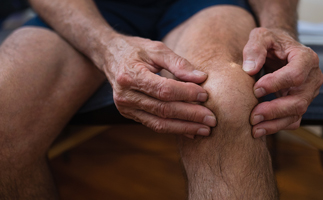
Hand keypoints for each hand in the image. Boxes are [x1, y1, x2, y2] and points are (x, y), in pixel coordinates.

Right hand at [101, 35, 216, 136]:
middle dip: (190, 115)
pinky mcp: (129, 115)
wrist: (110, 57)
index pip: (163, 89)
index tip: (205, 95)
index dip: (186, 94)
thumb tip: (201, 78)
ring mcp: (125, 108)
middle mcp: (125, 95)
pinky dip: (174, 129)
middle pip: (163, 109)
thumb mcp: (156, 49)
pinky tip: (190, 132)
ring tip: (205, 130)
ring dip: (184, 127)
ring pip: (159, 123)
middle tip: (212, 119)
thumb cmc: (136, 50)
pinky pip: (153, 125)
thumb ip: (178, 63)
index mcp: (130, 75)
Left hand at [242, 28, 322, 137]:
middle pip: (299, 100)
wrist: (279, 50)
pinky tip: (260, 130)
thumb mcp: (261, 36)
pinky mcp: (300, 103)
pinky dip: (277, 126)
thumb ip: (254, 48)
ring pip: (297, 113)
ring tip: (254, 129)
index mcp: (305, 58)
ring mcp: (309, 92)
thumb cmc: (270, 42)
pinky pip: (293, 120)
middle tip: (253, 116)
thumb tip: (250, 69)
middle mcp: (312, 77)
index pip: (296, 75)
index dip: (276, 84)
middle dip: (275, 110)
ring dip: (275, 123)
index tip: (255, 88)